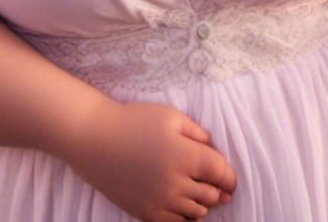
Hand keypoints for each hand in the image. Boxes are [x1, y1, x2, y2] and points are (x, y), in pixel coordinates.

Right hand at [68, 99, 236, 220]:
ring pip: (195, 213)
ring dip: (202, 204)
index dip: (230, 177)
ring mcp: (160, 201)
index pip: (220, 173)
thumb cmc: (134, 121)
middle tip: (217, 187)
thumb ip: (196, 132)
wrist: (96, 140)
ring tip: (200, 195)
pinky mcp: (145, 213)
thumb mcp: (171, 116)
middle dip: (217, 191)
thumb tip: (211, 148)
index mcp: (186, 155)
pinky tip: (182, 207)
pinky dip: (184, 218)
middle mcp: (176, 183)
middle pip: (210, 195)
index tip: (231, 180)